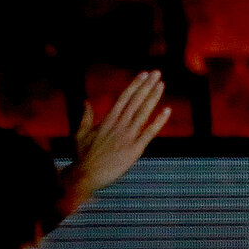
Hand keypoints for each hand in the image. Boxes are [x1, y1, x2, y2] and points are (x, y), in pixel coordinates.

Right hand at [62, 70, 169, 213]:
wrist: (86, 175)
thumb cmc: (82, 155)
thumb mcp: (80, 133)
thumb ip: (86, 116)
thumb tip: (86, 102)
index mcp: (108, 120)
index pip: (124, 98)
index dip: (135, 85)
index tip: (143, 74)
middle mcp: (119, 125)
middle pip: (135, 101)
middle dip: (146, 86)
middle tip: (157, 73)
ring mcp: (128, 136)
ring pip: (143, 113)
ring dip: (153, 98)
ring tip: (161, 84)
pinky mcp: (135, 149)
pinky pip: (149, 133)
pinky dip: (159, 121)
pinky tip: (167, 110)